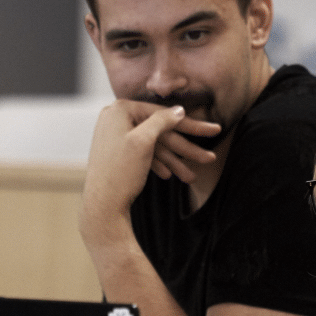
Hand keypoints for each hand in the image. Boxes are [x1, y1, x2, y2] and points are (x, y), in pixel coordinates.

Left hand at [80, 101, 218, 245]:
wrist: (102, 205)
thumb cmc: (121, 171)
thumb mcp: (144, 141)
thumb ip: (162, 121)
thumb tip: (179, 109)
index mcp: (120, 110)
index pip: (163, 115)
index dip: (191, 125)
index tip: (213, 131)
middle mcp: (115, 119)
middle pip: (160, 132)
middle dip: (185, 148)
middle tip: (210, 158)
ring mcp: (115, 137)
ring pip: (153, 146)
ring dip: (174, 161)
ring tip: (191, 177)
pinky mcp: (116, 153)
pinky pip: (142, 154)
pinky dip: (156, 164)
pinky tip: (169, 175)